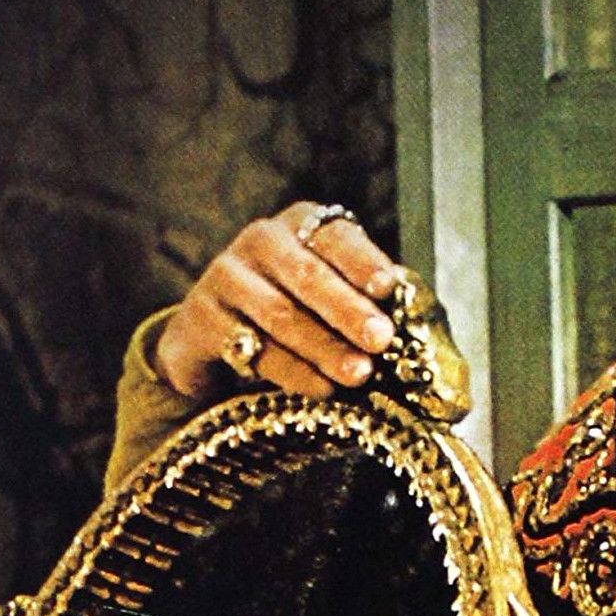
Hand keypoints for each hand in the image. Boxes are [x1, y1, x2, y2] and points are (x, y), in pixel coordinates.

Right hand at [154, 202, 402, 402]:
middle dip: (349, 311)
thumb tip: (414, 324)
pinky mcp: (200, 317)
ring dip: (324, 347)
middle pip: (308, 275)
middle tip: (381, 340)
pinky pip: (252, 347)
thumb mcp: (328, 297)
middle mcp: (260, 240)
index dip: (363, 262)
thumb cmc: (293, 312)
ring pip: (280, 314)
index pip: (336, 237)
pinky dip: (292, 371)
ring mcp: (225, 275)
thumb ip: (366, 301)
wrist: (213, 337)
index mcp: (301, 226)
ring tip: (359, 374)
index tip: (388, 287)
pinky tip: (321, 388)